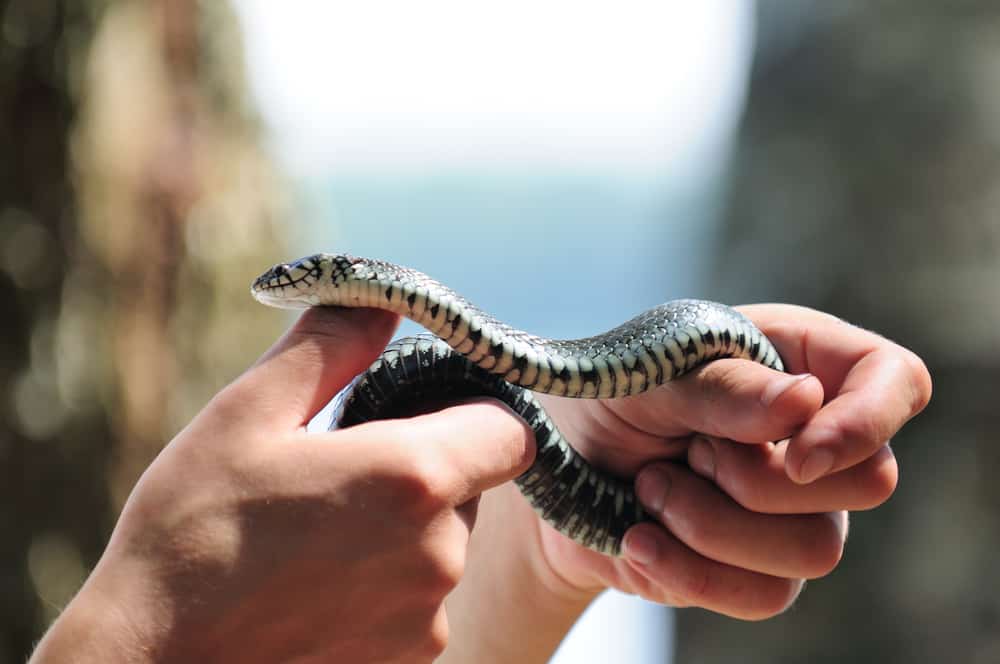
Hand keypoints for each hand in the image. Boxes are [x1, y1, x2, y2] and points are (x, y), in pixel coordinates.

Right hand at [31, 308, 534, 663]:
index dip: (474, 414)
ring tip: (317, 534)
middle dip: (423, 471)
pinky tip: (316, 586)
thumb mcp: (247, 416)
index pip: (510, 432)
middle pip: (473, 487)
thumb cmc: (190, 538)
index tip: (420, 414)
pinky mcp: (409, 663)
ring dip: (402, 531)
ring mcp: (427, 619)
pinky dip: (385, 586)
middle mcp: (439, 555)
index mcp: (412, 479)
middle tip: (341, 474)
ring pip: (445, 547)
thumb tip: (382, 301)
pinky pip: (420, 602)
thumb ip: (330, 348)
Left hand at [441, 303, 930, 660]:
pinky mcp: (763, 569)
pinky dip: (692, 570)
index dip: (867, 421)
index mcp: (799, 360)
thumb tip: (805, 401)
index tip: (798, 451)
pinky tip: (641, 539)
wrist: (558, 472)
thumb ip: (721, 386)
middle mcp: (814, 436)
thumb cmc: (607, 398)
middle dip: (757, 478)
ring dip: (713, 524)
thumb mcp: (648, 374)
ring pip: (816, 549)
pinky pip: (766, 595)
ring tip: (649, 490)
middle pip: (868, 480)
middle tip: (685, 453)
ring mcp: (798, 509)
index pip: (896, 381)